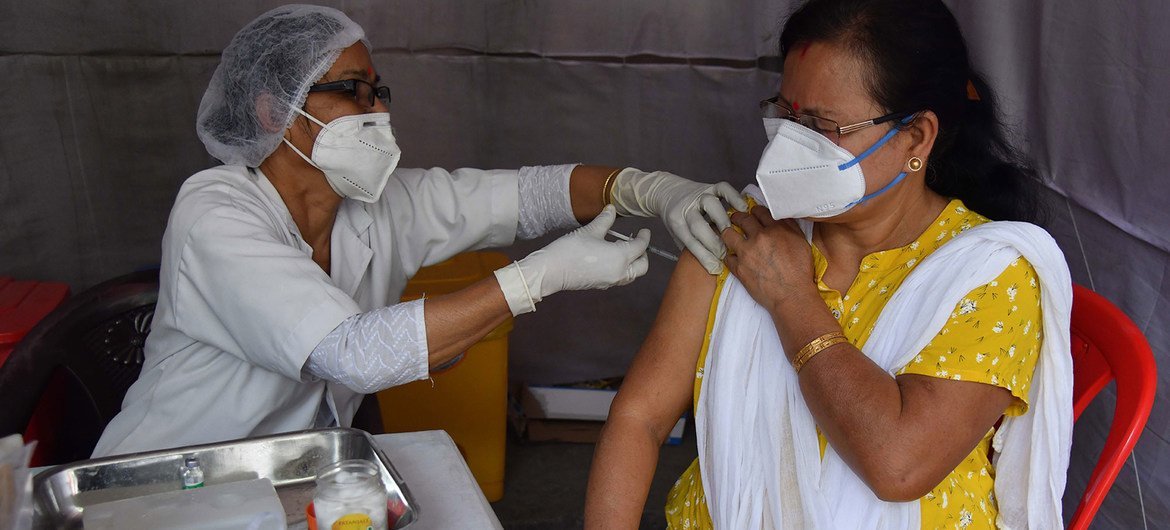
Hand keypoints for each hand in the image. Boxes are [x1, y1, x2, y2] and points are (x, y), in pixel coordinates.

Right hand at [495, 205, 649, 314]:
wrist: (552, 271)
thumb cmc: (570, 250)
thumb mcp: (590, 231)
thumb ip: (605, 220)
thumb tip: (611, 209)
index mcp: (620, 257)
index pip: (640, 247)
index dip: (644, 237)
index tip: (645, 231)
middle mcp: (619, 272)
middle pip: (642, 266)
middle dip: (643, 254)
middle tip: (637, 242)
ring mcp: (610, 281)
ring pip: (632, 275)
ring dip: (633, 263)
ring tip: (623, 249)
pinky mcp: (601, 285)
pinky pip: (620, 278)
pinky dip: (623, 269)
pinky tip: (611, 258)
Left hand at [609, 168, 748, 274]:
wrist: (666, 191)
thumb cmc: (676, 218)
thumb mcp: (676, 235)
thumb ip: (691, 247)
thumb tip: (710, 267)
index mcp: (676, 223)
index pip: (690, 242)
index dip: (704, 257)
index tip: (716, 268)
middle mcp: (686, 209)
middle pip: (699, 226)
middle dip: (714, 243)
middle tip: (727, 254)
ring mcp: (698, 196)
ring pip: (711, 205)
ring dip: (723, 221)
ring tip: (734, 233)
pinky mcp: (709, 186)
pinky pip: (722, 189)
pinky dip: (733, 197)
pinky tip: (742, 208)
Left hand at [721, 205, 816, 309]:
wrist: (792, 295)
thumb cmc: (800, 271)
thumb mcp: (801, 242)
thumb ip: (789, 227)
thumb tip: (779, 217)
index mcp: (776, 229)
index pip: (759, 211)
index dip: (755, 211)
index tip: (752, 213)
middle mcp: (759, 237)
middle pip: (742, 219)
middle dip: (738, 217)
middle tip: (736, 218)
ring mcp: (746, 252)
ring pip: (728, 234)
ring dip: (728, 232)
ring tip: (730, 234)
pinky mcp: (739, 268)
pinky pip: (727, 257)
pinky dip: (730, 256)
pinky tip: (734, 257)